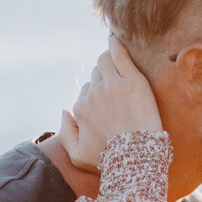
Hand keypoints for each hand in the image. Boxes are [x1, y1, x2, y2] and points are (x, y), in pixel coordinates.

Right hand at [59, 35, 162, 169]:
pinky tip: (117, 39)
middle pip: (95, 75)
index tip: (109, 102)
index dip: (97, 96)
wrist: (137, 160)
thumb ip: (65, 133)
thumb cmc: (108, 161)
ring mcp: (112, 86)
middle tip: (117, 86)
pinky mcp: (132, 81)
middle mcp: (93, 95)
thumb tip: (64, 111)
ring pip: (104, 61)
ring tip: (118, 63)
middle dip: (103, 78)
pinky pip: (120, 54)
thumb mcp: (78, 156)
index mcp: (80, 109)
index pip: (85, 92)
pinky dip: (117, 44)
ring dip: (109, 60)